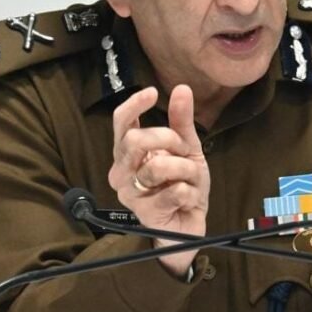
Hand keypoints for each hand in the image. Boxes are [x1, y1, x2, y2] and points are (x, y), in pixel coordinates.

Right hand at [108, 84, 209, 275]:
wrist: (188, 223)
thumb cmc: (182, 184)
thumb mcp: (187, 148)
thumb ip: (181, 121)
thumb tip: (181, 89)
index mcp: (128, 153)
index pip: (121, 123)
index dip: (134, 105)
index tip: (152, 93)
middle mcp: (121, 172)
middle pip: (136, 140)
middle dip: (170, 140)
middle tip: (183, 151)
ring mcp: (129, 193)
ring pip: (158, 166)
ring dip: (186, 169)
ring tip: (189, 179)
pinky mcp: (145, 212)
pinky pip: (174, 191)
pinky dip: (190, 191)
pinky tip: (187, 198)